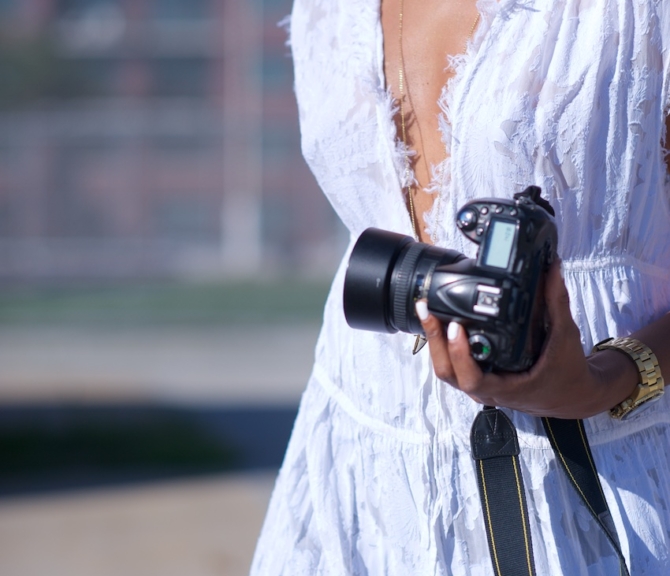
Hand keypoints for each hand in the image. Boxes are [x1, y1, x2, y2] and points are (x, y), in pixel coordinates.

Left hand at [415, 261, 637, 418]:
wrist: (572, 396)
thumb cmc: (568, 371)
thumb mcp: (565, 335)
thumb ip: (556, 301)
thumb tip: (552, 268)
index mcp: (508, 386)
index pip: (472, 379)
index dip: (459, 355)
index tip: (455, 326)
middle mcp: (488, 390)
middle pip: (449, 373)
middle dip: (435, 342)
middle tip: (428, 310)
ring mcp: (480, 387)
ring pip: (447, 371)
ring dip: (435, 343)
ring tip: (427, 312)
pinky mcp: (478, 380)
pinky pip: (453, 366)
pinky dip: (443, 346)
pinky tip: (438, 323)